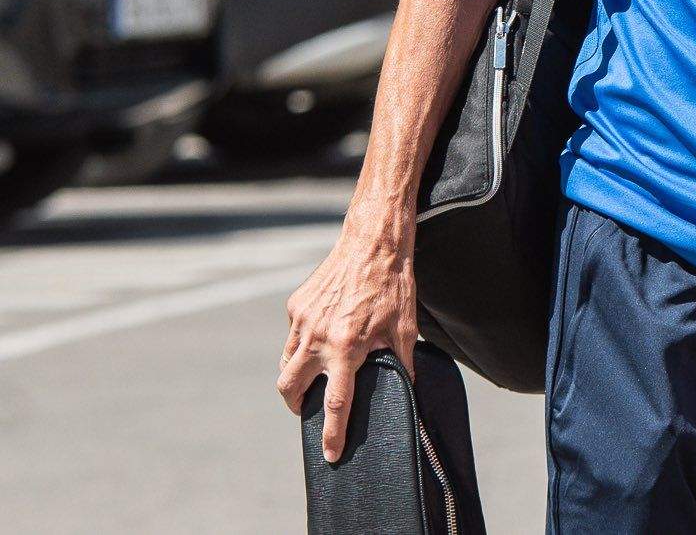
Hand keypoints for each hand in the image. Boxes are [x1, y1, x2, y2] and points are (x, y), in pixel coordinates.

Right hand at [277, 218, 416, 462]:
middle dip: (296, 405)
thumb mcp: (404, 327)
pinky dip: (301, 346)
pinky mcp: (297, 305)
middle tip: (308, 411)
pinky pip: (293, 335)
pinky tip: (319, 341)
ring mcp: (303, 320)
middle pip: (290, 388)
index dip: (333, 432)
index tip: (330, 454)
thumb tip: (410, 391)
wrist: (374, 242)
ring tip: (310, 381)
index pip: (337, 402)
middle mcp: (319, 336)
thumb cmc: (394, 284)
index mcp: (347, 346)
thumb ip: (402, 363)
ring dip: (295, 378)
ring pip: (286, 362)